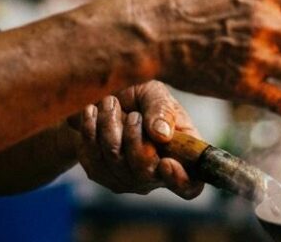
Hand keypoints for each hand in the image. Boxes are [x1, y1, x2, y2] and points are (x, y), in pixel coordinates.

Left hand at [69, 81, 204, 198]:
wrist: (106, 100)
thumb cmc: (139, 98)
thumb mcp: (155, 93)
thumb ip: (161, 109)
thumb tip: (162, 134)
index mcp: (181, 156)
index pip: (190, 187)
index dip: (181, 181)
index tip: (167, 162)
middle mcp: (156, 176)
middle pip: (144, 173)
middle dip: (133, 136)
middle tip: (131, 112)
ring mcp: (127, 180)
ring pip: (115, 162)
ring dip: (109, 126)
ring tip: (110, 103)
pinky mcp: (101, 175)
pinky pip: (93, 158)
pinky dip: (90, 130)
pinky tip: (92, 112)